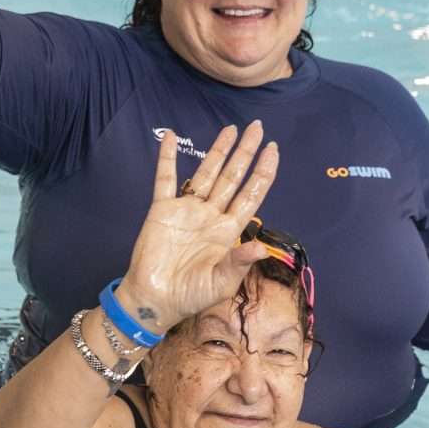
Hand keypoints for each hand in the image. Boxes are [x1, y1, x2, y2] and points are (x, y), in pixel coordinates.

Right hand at [120, 123, 279, 333]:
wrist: (155, 300)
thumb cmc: (191, 295)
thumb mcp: (221, 283)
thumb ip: (238, 263)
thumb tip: (260, 247)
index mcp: (230, 231)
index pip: (252, 194)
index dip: (263, 172)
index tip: (273, 149)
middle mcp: (212, 215)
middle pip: (233, 177)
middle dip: (245, 152)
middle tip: (257, 128)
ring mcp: (188, 210)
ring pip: (206, 173)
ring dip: (217, 150)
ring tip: (230, 129)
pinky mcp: (163, 209)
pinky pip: (166, 179)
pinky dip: (168, 158)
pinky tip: (172, 137)